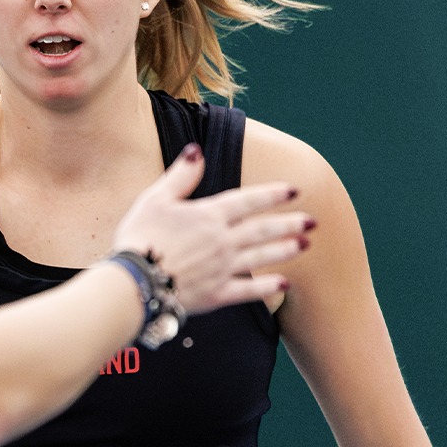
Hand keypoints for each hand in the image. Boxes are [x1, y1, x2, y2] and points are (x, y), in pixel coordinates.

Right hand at [110, 143, 311, 315]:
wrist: (133, 283)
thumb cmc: (138, 238)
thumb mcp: (154, 199)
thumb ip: (180, 176)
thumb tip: (196, 151)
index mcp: (208, 216)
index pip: (248, 201)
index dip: (272, 194)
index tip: (294, 191)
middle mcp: (222, 241)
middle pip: (262, 230)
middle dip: (289, 224)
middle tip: (313, 221)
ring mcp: (222, 269)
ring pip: (262, 257)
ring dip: (285, 250)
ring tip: (305, 244)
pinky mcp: (216, 295)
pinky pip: (249, 290)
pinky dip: (268, 287)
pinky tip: (284, 283)